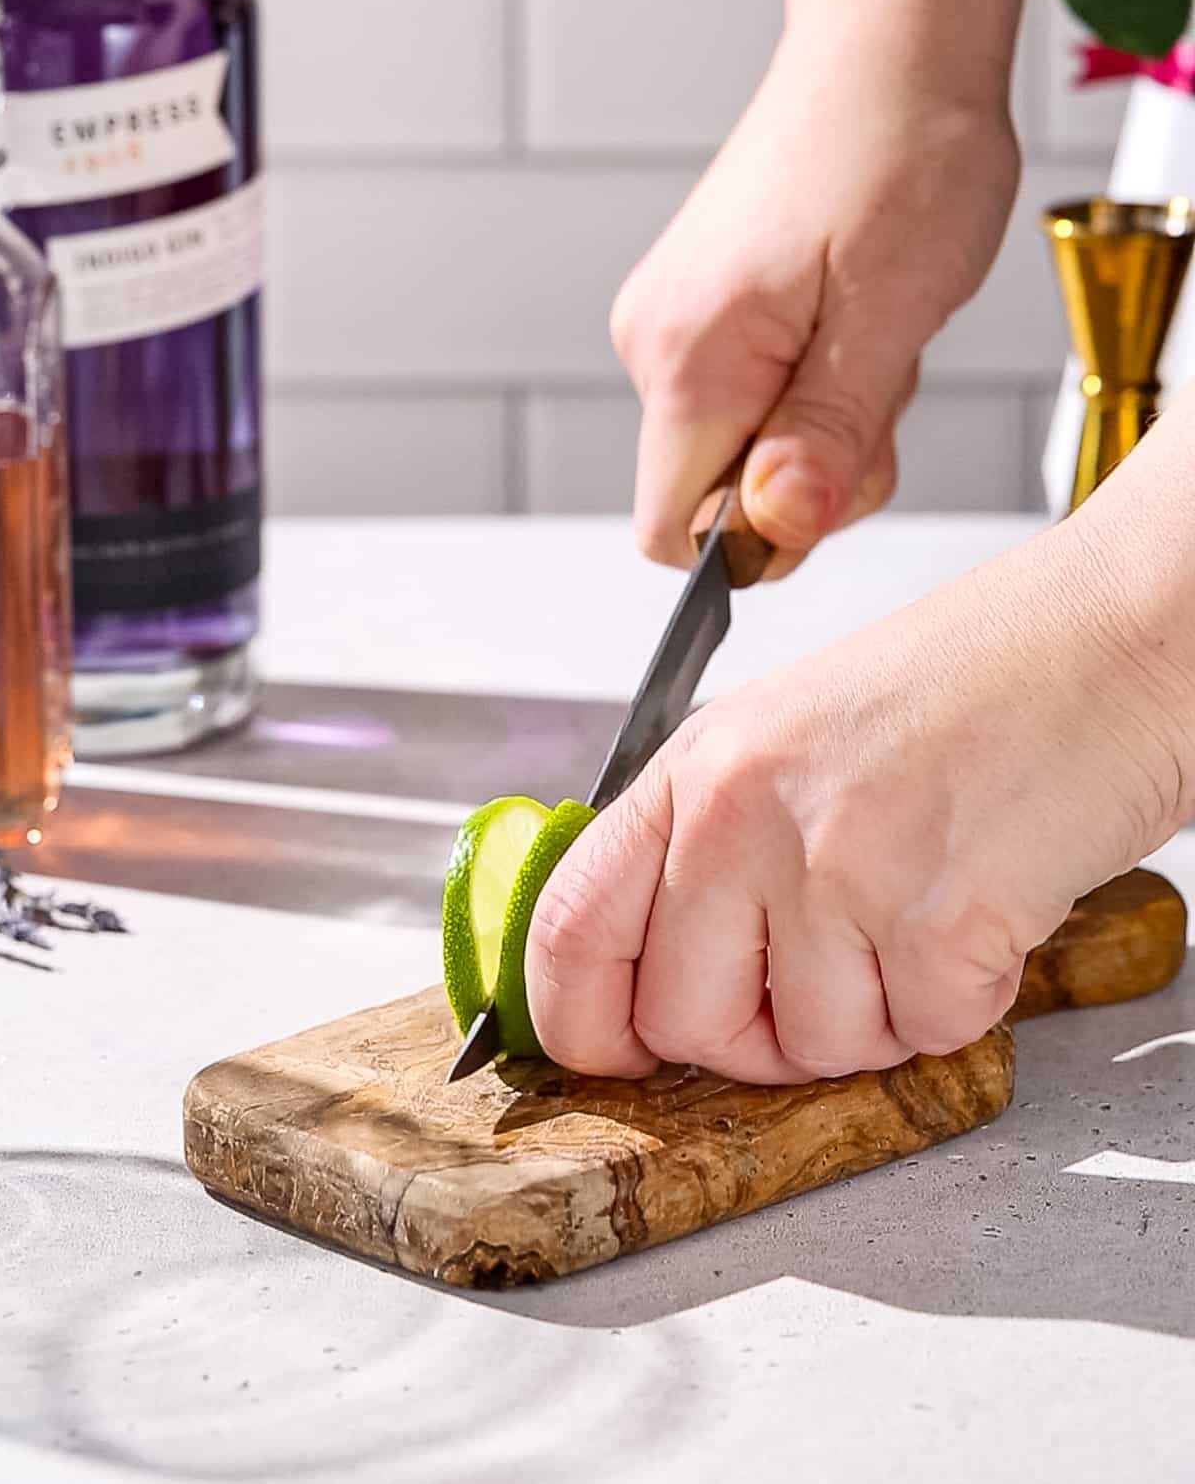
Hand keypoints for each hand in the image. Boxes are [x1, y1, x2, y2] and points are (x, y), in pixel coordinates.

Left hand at [525, 510, 1186, 1081]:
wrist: (1116, 635)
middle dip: (758, 1035)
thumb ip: (709, 838)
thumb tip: (652, 961)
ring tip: (922, 905)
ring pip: (811, 1049)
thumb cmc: (974, 679)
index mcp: (700, 764)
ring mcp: (841, 867)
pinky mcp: (941, 921)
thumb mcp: (792, 732)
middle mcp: (747, 813)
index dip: (581, 1023)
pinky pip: (923, 1038)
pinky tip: (980, 909)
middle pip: (685, 1023)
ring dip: (877, 1012)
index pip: (568, 930)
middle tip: (829, 970)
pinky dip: (961, 1002)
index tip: (616, 1050)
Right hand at [611, 26, 1019, 575]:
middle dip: (811, 471)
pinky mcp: (702, 308)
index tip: (837, 467)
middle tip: (880, 377)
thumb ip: (826, 434)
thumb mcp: (892, 311)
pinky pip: (751, 397)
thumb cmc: (900, 150)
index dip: (765, 536)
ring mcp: (674, 321)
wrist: (890, 49)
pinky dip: (814, 382)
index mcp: (688, 353)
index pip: (678, 532)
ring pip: (742, 447)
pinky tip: (853, 314)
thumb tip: (775, 531)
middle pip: (717, 495)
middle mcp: (655, 341)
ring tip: (873, 325)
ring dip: (825, 421)